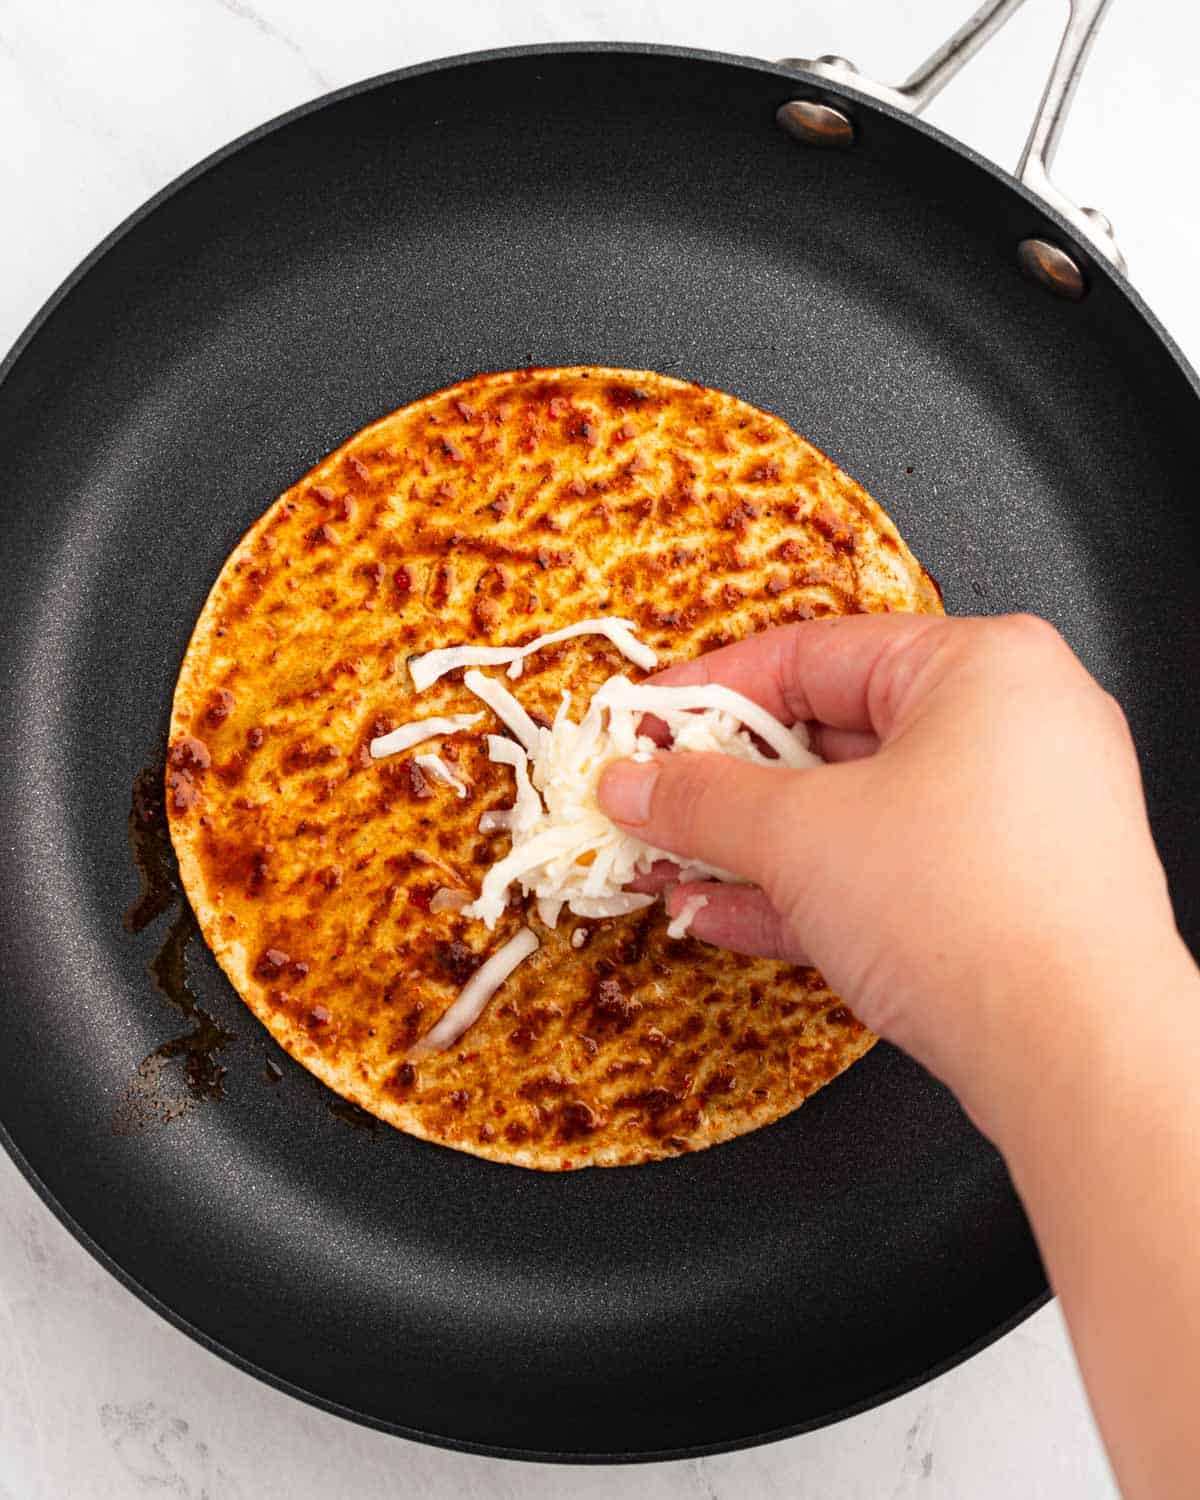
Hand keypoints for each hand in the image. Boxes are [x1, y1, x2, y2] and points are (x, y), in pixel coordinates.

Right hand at [599, 614, 1177, 1135]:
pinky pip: (883, 873)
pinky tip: (721, 913)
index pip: (812, 653)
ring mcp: (1014, 817)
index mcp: (981, 667)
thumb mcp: (801, 836)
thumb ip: (703, 800)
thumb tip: (636, 783)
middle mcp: (1011, 727)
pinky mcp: (1004, 896)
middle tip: (651, 800)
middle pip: (830, 735)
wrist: (1078, 1056)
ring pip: (852, 814)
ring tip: (669, 864)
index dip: (708, 690)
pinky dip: (804, 891)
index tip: (643, 722)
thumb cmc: (975, 911)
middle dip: (725, 783)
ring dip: (751, 846)